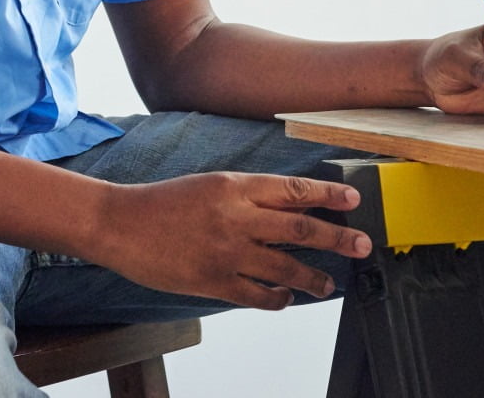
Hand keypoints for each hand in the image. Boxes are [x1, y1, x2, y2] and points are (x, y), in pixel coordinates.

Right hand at [86, 173, 371, 309]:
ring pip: (286, 267)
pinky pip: (259, 295)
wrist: (121, 223)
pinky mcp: (214, 281)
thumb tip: (291, 207)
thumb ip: (249, 195)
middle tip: (362, 244)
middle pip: (301, 228)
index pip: (294, 190)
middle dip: (338, 237)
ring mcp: (227, 252)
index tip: (352, 199)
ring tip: (329, 283)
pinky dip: (279, 298)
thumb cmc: (164, 202)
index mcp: (235, 186)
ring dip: (314, 277)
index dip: (328, 194)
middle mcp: (237, 217)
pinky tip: (288, 298)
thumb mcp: (211, 185)